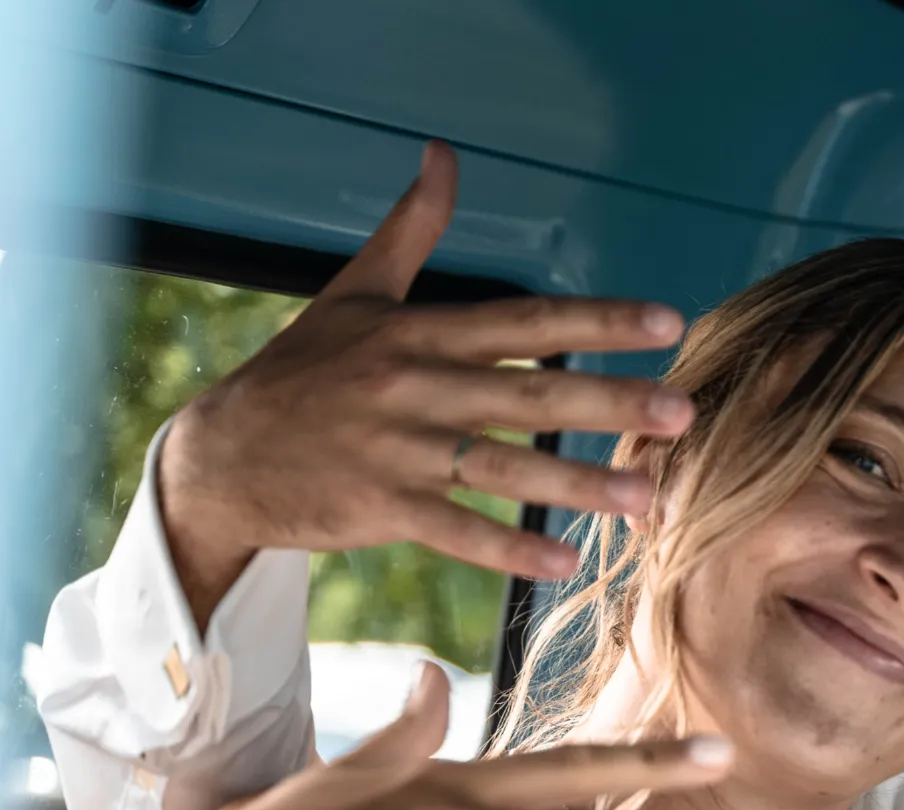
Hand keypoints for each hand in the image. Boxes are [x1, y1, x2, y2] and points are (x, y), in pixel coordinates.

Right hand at [157, 140, 696, 627]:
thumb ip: (412, 228)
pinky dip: (507, 547)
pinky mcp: (378, 508)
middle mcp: (412, 387)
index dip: (596, 320)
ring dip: (576, 485)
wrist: (222, 457)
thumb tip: (443, 153)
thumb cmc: (300, 374)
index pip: (523, 320)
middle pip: (527, 393)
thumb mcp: (353, 291)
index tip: (666, 322)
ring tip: (646, 501)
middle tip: (681, 414)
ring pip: (501, 468)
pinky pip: (456, 531)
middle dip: (609, 403)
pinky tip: (563, 561)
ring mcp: (395, 450)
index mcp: (417, 333)